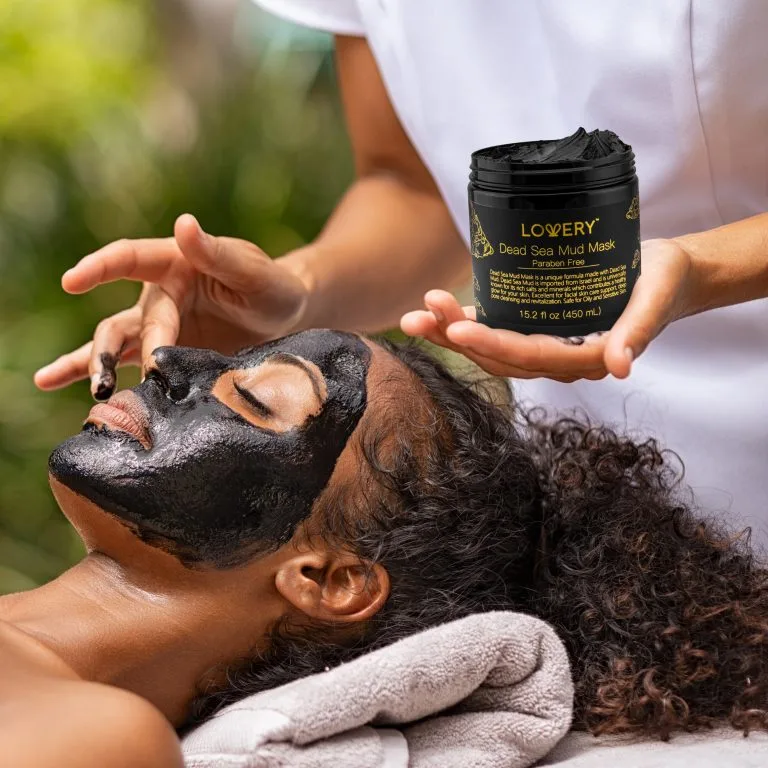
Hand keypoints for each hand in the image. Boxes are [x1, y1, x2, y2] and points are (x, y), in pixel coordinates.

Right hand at [34, 214, 308, 397]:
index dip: (101, 267)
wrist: (285, 320)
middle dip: (113, 350)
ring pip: (116, 344)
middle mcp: (160, 296)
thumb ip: (219, 255)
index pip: (131, 259)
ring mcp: (160, 328)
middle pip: (126, 322)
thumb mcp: (254, 272)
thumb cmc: (272, 288)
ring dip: (95, 365)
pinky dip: (95, 373)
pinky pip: (128, 364)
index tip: (73, 280)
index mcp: (176, 264)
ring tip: (92, 390)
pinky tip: (52, 382)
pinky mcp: (167, 355)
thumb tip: (183, 224)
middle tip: (107, 377)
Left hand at [401, 239, 693, 380]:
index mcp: (585, 358)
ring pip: (490, 348)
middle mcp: (559, 358)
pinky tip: (438, 312)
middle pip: (499, 356)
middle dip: (456, 338)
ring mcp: (546, 345)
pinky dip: (466, 323)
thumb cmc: (665, 282)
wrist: (668, 278)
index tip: (457, 330)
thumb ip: (638, 331)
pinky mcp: (537, 326)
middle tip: (418, 317)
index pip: (529, 355)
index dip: (491, 345)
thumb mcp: (656, 297)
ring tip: (416, 316)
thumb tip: (619, 367)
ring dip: (450, 333)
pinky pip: (496, 332)